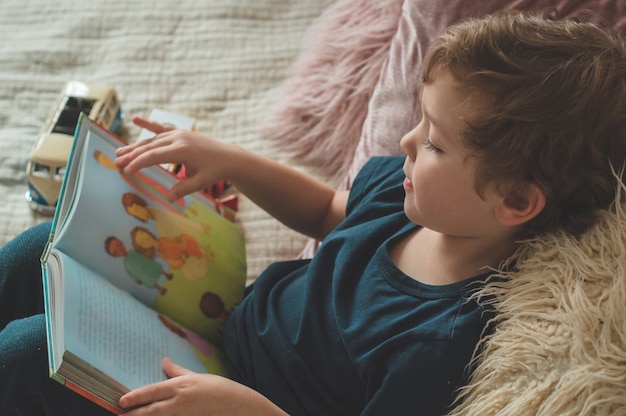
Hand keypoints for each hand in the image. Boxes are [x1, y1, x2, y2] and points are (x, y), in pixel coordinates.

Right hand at [115, 116, 238, 200]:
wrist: (228, 156)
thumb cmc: (215, 171)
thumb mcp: (201, 182)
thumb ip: (184, 189)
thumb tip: (168, 198)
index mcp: (183, 150)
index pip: (154, 156)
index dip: (139, 163)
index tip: (126, 170)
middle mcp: (179, 139)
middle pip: (150, 146)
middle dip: (132, 155)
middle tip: (116, 163)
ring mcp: (179, 133)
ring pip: (152, 139)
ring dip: (135, 145)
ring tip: (120, 152)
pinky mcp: (180, 132)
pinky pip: (161, 127)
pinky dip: (148, 123)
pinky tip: (135, 118)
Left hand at [118, 358, 287, 415]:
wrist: (240, 408)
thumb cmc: (220, 390)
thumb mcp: (198, 377)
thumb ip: (177, 371)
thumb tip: (164, 362)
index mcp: (181, 387)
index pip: (153, 392)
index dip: (136, 397)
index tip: (121, 401)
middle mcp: (180, 403)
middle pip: (150, 411)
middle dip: (133, 414)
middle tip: (119, 415)